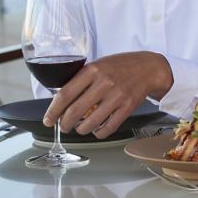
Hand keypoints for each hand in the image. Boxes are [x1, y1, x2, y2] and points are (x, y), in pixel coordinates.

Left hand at [43, 52, 172, 137]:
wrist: (149, 68)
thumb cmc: (121, 66)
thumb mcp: (99, 64)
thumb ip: (82, 78)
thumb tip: (62, 98)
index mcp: (93, 70)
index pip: (65, 94)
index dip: (53, 110)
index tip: (48, 119)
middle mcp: (104, 83)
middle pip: (75, 111)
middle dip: (64, 124)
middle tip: (63, 126)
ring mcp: (117, 97)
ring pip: (90, 123)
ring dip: (80, 130)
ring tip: (79, 129)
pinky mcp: (127, 108)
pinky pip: (108, 127)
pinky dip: (98, 132)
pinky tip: (96, 130)